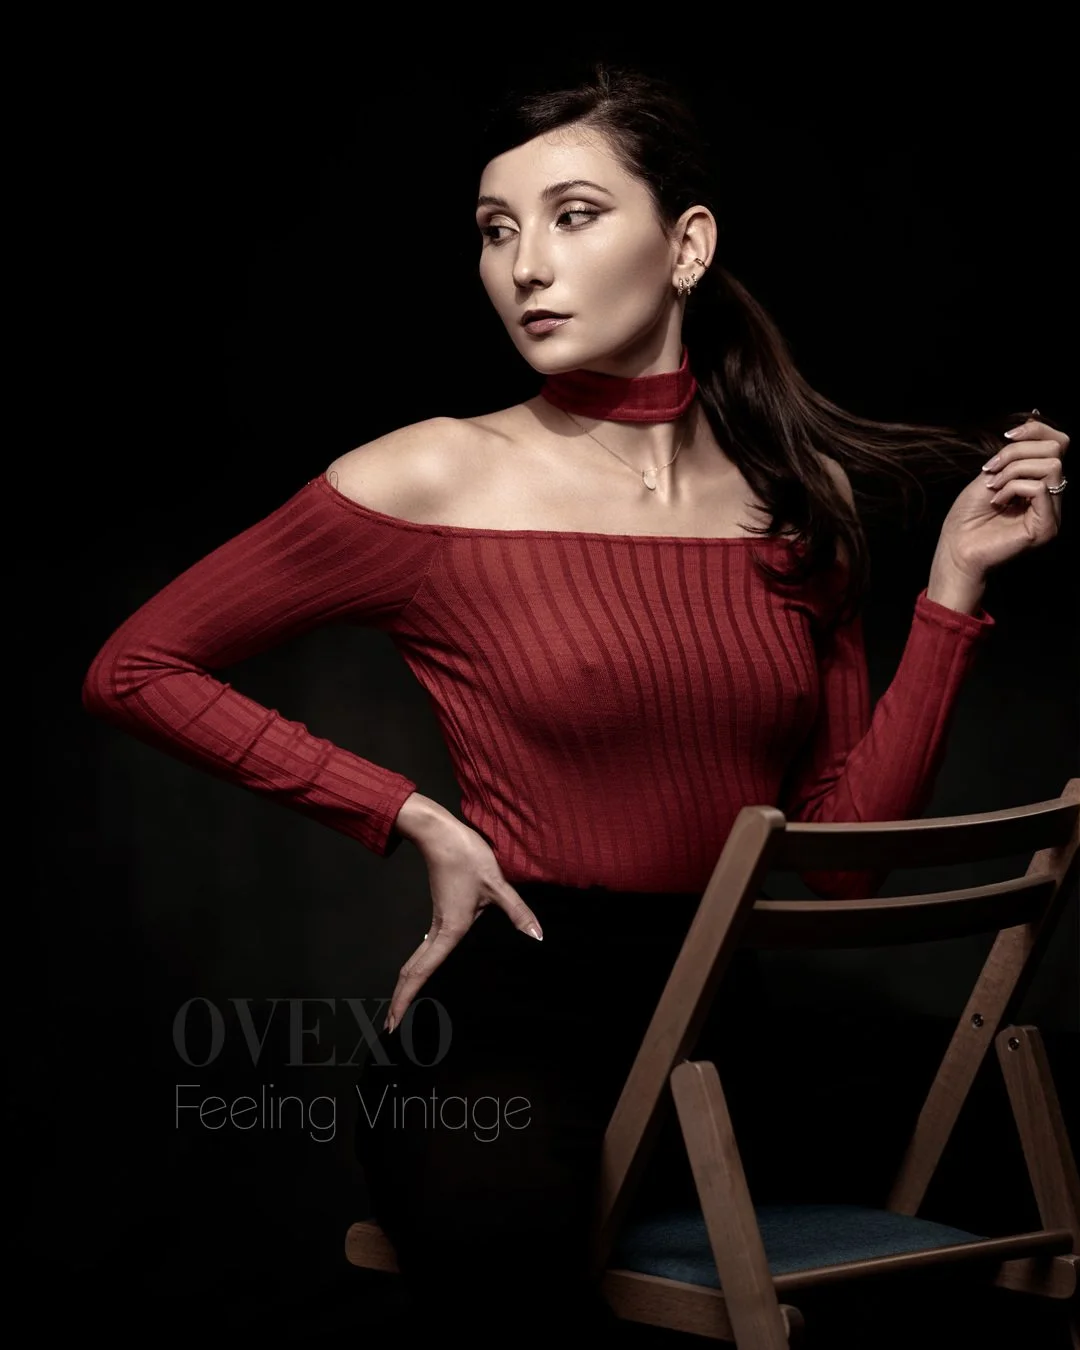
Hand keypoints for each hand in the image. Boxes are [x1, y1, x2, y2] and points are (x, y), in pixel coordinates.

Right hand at [384, 795, 542, 1033]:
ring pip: (415, 960)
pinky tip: (421, 971)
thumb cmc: (465, 856)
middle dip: (400, 999)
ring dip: (406, 984)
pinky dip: (416, 967)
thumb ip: (517, 911)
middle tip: (389, 1026)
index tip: (392, 1022)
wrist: (439, 832)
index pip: (422, 971)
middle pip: (412, 971)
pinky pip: (423, 949)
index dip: (406, 998)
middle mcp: (439, 930)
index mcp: (449, 929)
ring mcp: (436, 922)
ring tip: (400, 1006)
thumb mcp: (497, 884)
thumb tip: (537, 936)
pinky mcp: (439, 914)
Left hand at [933, 414, 1067, 588]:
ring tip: (993, 487)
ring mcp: (1052, 513)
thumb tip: (1034, 417)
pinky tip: (997, 500)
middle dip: (1017, 452)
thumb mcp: (992, 472)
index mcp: (1042, 482)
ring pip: (1051, 465)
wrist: (955, 548)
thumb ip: (1015, 452)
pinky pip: (1040, 488)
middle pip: (1056, 449)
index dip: (1036, 430)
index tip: (1007, 435)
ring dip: (1014, 470)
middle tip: (991, 471)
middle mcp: (1052, 497)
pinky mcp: (1046, 527)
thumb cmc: (968, 515)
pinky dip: (1014, 487)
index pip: (1059, 443)